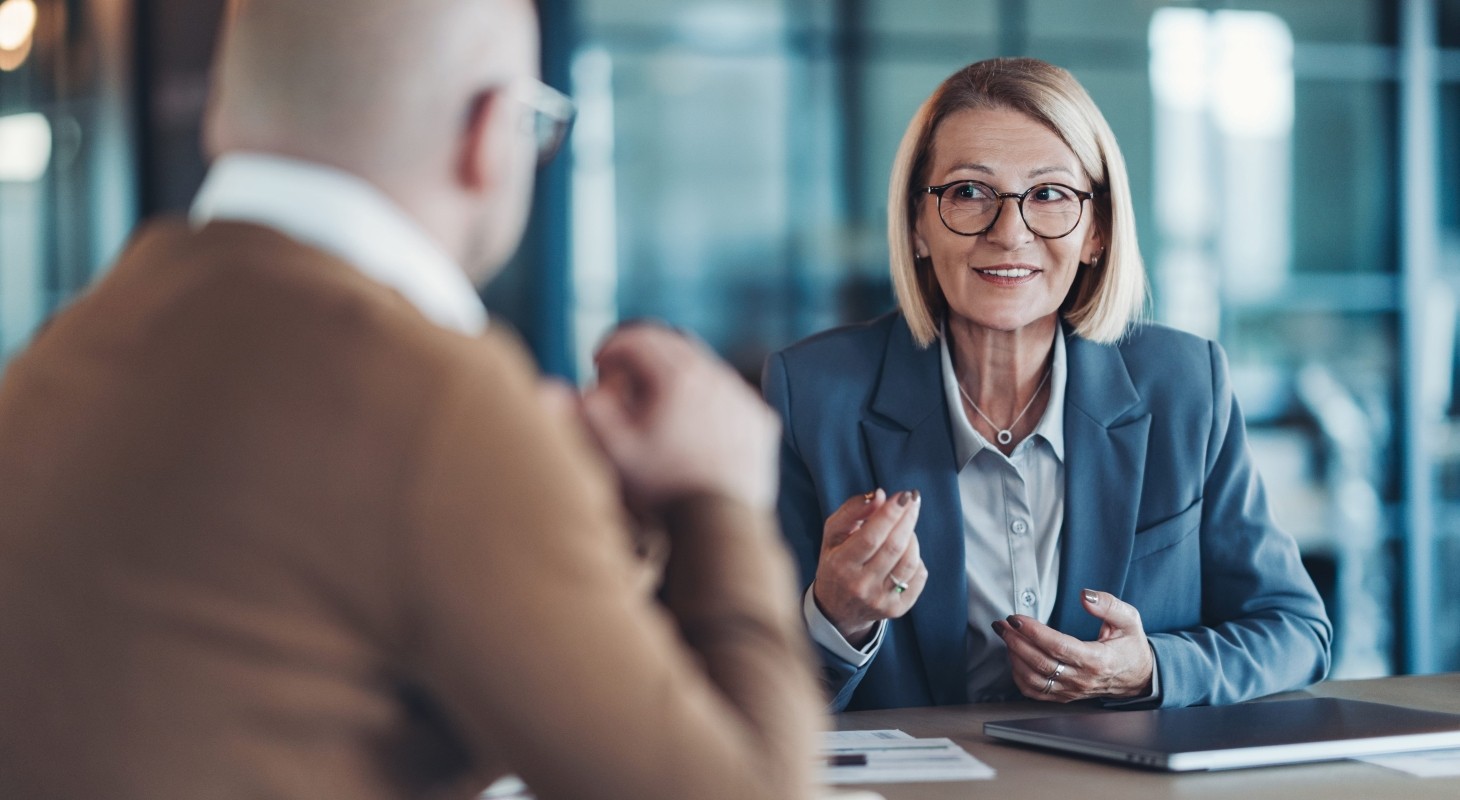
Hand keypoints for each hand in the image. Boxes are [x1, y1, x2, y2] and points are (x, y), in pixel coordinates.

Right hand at [580, 323, 779, 515]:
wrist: (719, 527)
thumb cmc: (663, 490)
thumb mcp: (614, 451)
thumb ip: (587, 412)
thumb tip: (559, 389)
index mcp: (678, 377)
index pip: (640, 339)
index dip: (612, 345)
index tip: (597, 361)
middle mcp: (717, 378)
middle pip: (674, 346)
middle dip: (643, 355)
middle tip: (622, 378)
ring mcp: (743, 398)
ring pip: (705, 368)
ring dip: (676, 376)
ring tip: (655, 404)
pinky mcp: (761, 420)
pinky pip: (731, 395)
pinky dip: (708, 399)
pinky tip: (690, 424)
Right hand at [811, 489, 926, 647]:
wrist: (837, 609)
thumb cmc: (836, 563)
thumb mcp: (833, 535)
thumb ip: (852, 511)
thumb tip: (880, 495)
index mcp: (841, 565)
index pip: (870, 537)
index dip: (890, 514)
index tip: (903, 495)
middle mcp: (860, 585)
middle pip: (894, 547)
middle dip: (907, 518)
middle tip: (913, 499)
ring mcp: (880, 600)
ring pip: (910, 561)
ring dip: (912, 537)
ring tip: (905, 526)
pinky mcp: (896, 609)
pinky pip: (919, 577)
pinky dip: (917, 558)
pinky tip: (907, 551)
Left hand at [992, 589, 1153, 702]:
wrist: (1139, 677)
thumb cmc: (1131, 646)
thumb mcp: (1129, 619)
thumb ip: (1108, 605)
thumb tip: (1085, 595)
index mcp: (1097, 660)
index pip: (1058, 647)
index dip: (1033, 632)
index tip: (1016, 618)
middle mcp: (1082, 679)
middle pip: (1040, 663)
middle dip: (1016, 641)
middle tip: (1002, 624)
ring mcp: (1072, 690)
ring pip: (1034, 679)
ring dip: (1014, 657)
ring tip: (1006, 636)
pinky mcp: (1065, 696)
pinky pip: (1036, 692)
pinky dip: (1019, 676)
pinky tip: (1014, 658)